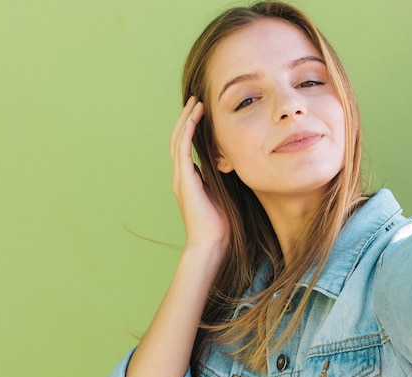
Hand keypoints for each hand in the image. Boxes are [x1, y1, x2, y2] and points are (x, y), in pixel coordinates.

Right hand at [169, 96, 228, 248]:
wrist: (212, 242)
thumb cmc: (221, 223)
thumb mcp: (223, 192)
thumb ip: (222, 178)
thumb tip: (233, 163)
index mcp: (190, 178)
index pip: (187, 145)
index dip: (193, 127)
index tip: (203, 111)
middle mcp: (181, 175)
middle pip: (179, 138)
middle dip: (187, 117)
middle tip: (196, 99)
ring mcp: (180, 177)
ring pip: (178, 140)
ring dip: (186, 119)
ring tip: (195, 103)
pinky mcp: (184, 180)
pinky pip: (182, 150)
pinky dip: (186, 132)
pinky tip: (193, 118)